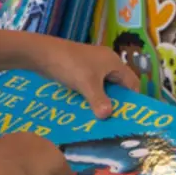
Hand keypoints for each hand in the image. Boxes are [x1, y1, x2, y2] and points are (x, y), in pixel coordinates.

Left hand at [23, 36, 138, 117]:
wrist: (42, 53)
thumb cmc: (70, 65)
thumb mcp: (87, 84)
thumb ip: (99, 101)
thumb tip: (107, 116)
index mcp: (113, 62)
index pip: (131, 82)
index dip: (132, 98)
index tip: (128, 115)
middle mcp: (105, 63)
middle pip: (117, 86)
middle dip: (115, 102)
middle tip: (114, 121)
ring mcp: (91, 66)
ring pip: (102, 87)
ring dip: (100, 101)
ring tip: (99, 119)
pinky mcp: (79, 70)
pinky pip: (90, 86)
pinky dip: (89, 96)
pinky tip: (85, 109)